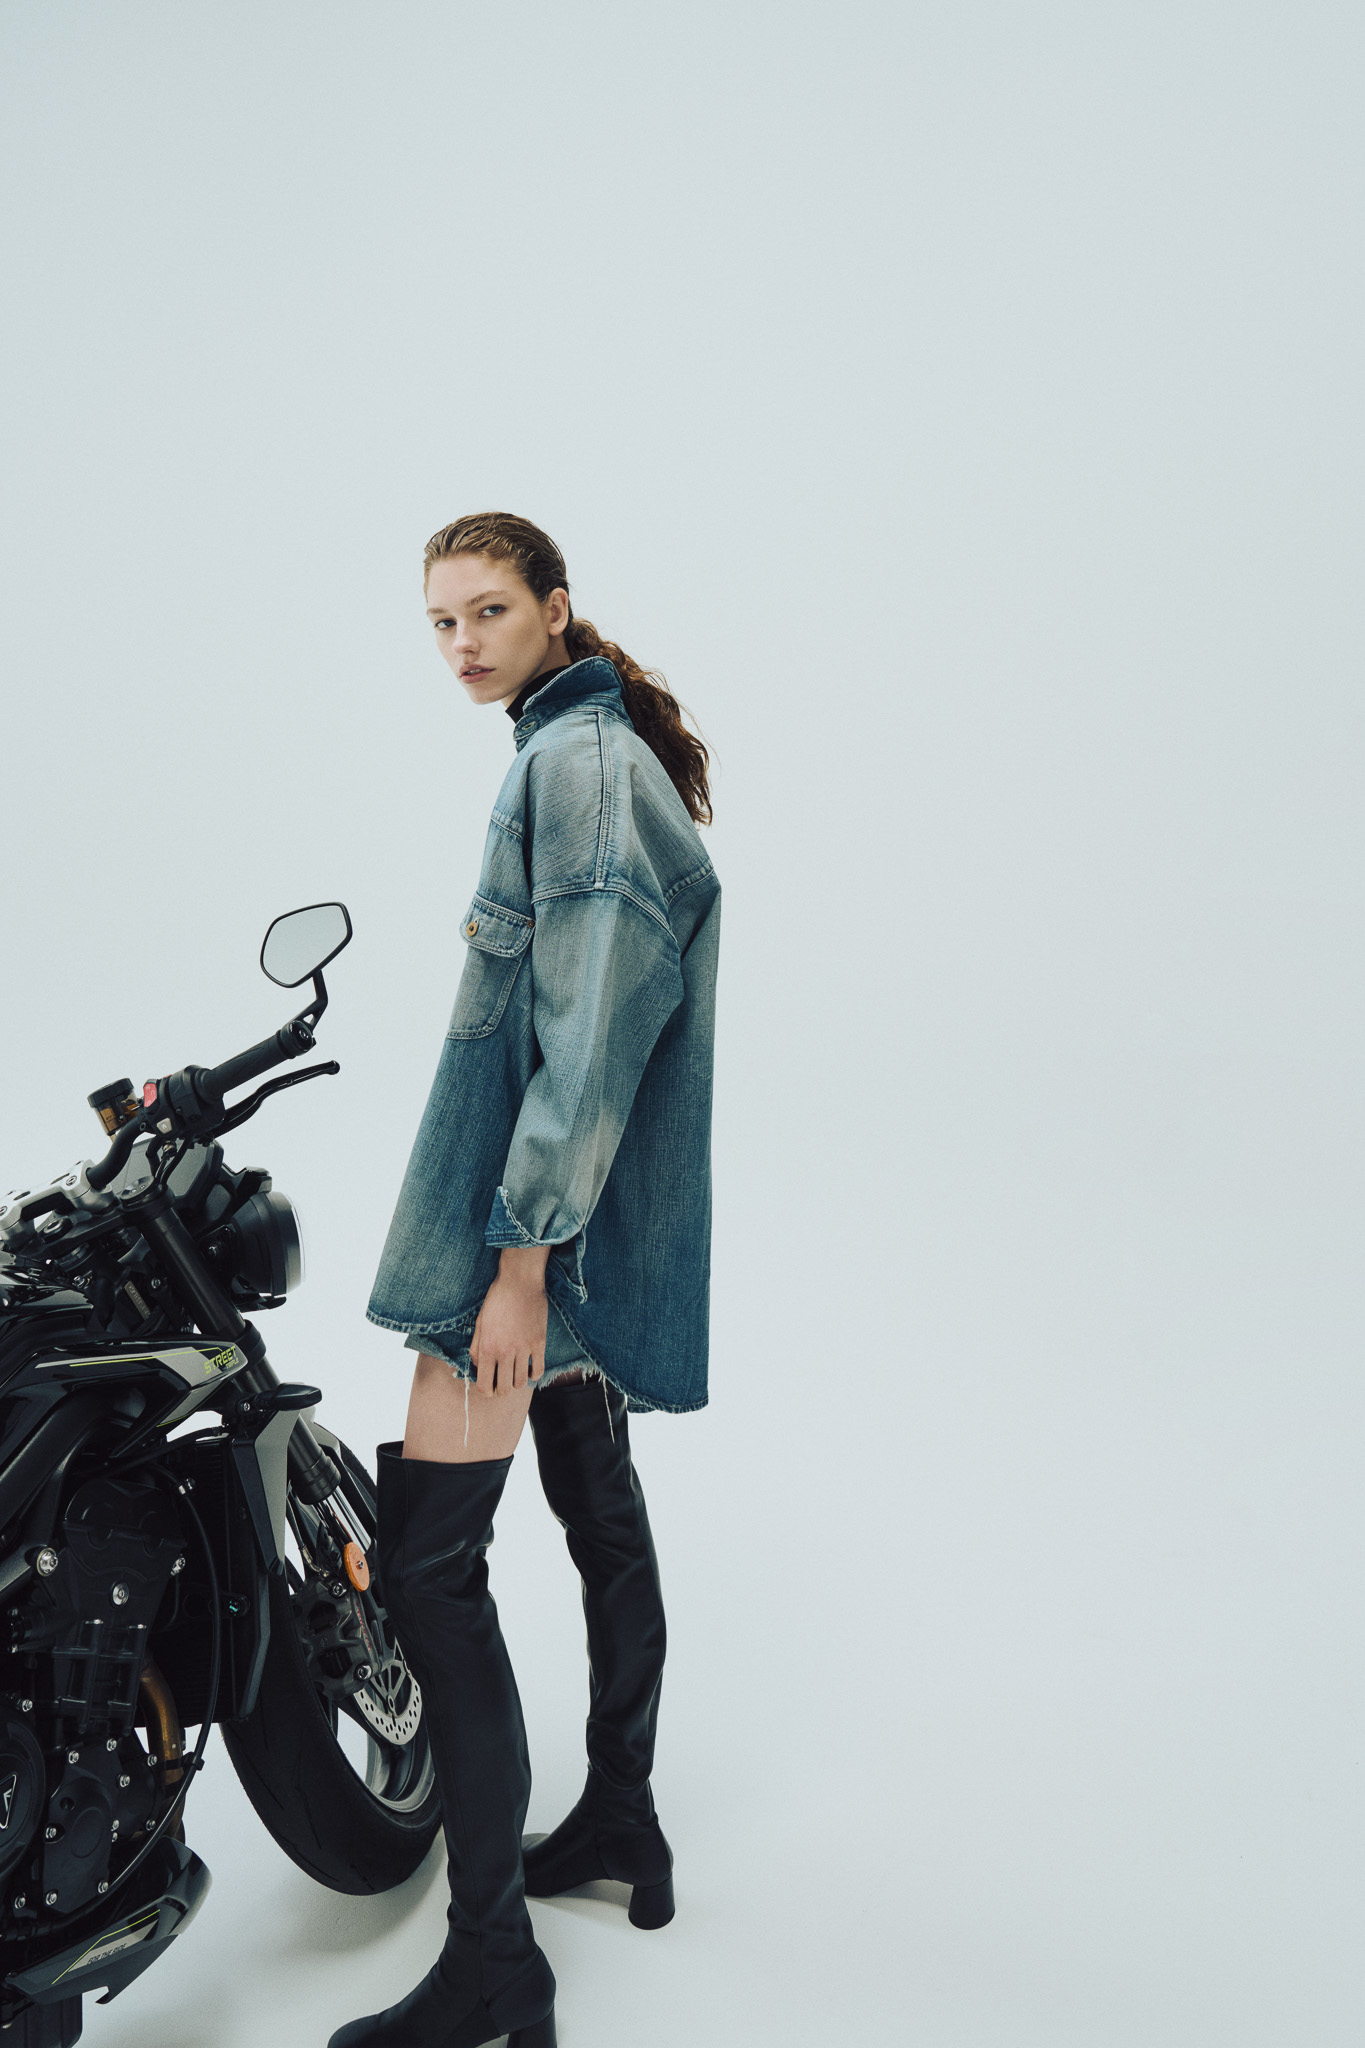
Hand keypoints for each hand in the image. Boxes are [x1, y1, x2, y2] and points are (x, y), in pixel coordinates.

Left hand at [469, 1246, 550, 1393]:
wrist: (519, 1282)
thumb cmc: (497, 1300)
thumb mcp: (480, 1323)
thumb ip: (476, 1348)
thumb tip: (478, 1366)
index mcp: (488, 1348)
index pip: (485, 1385)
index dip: (486, 1391)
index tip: (489, 1386)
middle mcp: (505, 1352)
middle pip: (504, 1389)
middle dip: (501, 1390)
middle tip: (502, 1382)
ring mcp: (524, 1349)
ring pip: (521, 1383)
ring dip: (517, 1383)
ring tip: (515, 1374)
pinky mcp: (539, 1343)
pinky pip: (539, 1370)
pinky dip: (534, 1375)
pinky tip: (530, 1369)